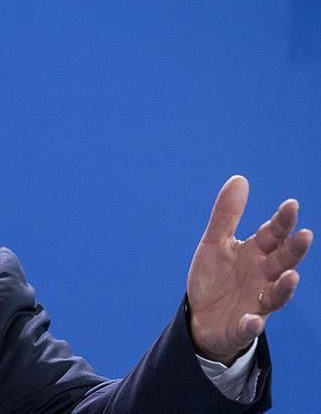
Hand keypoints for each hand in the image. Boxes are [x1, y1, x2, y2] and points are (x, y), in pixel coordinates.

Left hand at [187, 176, 311, 364]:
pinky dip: (252, 324)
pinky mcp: (243, 326)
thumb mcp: (215, 243)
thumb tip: (240, 179)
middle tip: (305, 235)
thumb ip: (226, 215)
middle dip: (293, 250)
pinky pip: (250, 326)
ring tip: (291, 276)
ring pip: (276, 295)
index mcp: (256, 254)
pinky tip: (252, 319)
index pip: (273, 235)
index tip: (291, 204)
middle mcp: (262, 277)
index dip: (282, 221)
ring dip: (285, 287)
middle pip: (282, 262)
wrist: (201, 316)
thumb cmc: (215, 278)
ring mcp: (256, 303)